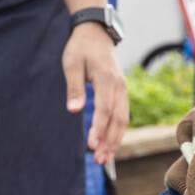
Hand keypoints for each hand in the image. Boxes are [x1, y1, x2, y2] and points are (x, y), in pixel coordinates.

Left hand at [62, 22, 128, 165]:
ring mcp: (123, 90)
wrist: (96, 34)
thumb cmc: (80, 49)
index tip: (91, 145)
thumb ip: (74, 88)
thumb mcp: (71, 65)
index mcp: (107, 79)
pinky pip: (122, 115)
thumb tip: (73, 111)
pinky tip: (110, 143)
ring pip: (123, 119)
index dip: (98, 128)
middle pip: (118, 119)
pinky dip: (117, 131)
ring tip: (105, 158)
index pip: (104, 109)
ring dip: (115, 140)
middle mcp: (119, 87)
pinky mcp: (121, 93)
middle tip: (100, 160)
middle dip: (109, 141)